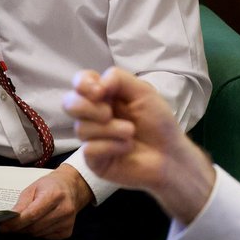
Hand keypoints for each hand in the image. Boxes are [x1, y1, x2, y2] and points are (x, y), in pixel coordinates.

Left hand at [0, 164, 92, 238]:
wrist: (71, 187)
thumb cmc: (50, 186)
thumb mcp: (33, 188)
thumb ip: (21, 204)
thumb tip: (9, 221)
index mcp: (54, 195)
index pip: (32, 214)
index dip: (16, 223)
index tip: (4, 227)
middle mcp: (64, 209)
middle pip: (35, 227)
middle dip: (20, 228)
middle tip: (12, 225)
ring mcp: (67, 221)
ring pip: (39, 234)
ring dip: (29, 230)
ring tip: (28, 221)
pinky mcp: (67, 231)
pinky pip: (46, 237)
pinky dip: (39, 232)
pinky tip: (41, 222)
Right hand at [63, 67, 213, 223]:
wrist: (169, 154)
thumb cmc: (158, 122)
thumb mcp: (143, 92)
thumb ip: (119, 79)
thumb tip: (97, 84)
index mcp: (105, 95)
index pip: (81, 82)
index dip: (83, 83)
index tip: (100, 92)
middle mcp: (94, 115)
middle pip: (70, 103)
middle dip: (86, 107)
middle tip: (108, 113)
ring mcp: (92, 138)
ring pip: (82, 128)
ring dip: (110, 129)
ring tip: (130, 132)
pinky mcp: (94, 160)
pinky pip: (90, 149)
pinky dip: (111, 146)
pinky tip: (127, 147)